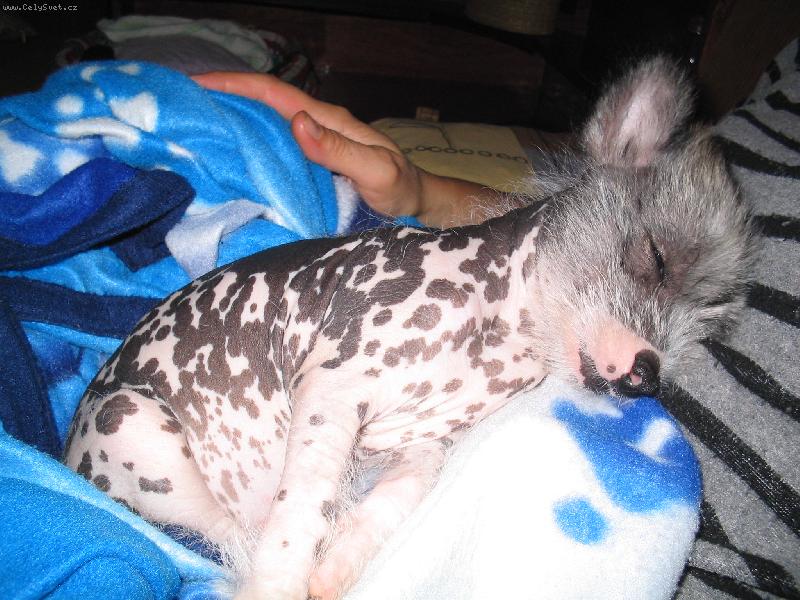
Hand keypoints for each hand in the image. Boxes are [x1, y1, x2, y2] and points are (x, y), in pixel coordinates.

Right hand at [193, 72, 494, 226]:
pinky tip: (227, 161)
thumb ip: (340, 150)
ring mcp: (310, 147)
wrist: (417, 205)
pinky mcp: (309, 167)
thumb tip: (296, 122)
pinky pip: (271, 152)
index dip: (234, 84)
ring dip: (229, 124)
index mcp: (326, 120)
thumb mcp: (376, 170)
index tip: (195, 84)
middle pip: (260, 104)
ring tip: (191, 131)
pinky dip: (247, 150)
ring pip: (263, 127)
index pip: (273, 93)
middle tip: (178, 106)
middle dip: (221, 99)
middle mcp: (313, 128)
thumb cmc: (401, 188)